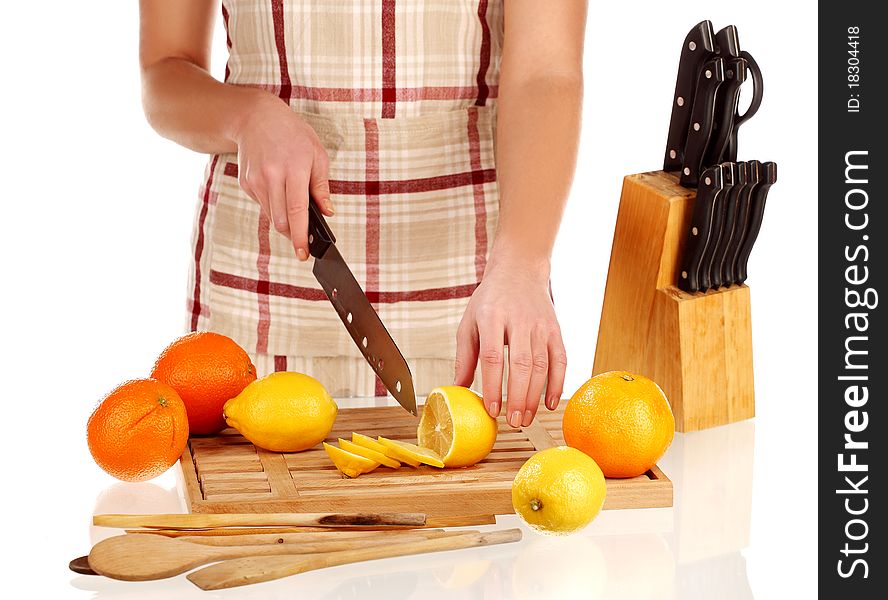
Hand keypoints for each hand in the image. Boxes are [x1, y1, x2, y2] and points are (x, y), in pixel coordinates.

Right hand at [233, 95, 332, 259]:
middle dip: (293, 234)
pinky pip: (263, 205)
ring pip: (271, 216)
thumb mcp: (316, 153)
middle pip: (281, 221)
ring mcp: (255, 181)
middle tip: (304, 237)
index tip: (303, 253)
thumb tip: (328, 212)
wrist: (255, 117)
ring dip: (285, 220)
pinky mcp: (246, 183)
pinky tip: (278, 188)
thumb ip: (321, 186)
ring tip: (293, 203)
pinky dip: (274, 206)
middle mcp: (271, 176)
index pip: (297, 211)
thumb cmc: (292, 133)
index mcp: (293, 169)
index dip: (300, 236)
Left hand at [454, 257, 566, 427]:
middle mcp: (519, 320)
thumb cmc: (490, 300)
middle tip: (512, 422)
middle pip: (521, 364)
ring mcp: (541, 325)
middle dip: (517, 397)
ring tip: (525, 419)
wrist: (520, 270)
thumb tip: (458, 388)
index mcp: (491, 317)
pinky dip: (556, 383)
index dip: (493, 386)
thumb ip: (465, 355)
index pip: (493, 357)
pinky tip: (549, 403)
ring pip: (541, 365)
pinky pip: (560, 360)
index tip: (491, 410)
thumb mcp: (469, 321)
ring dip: (534, 396)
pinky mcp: (556, 330)